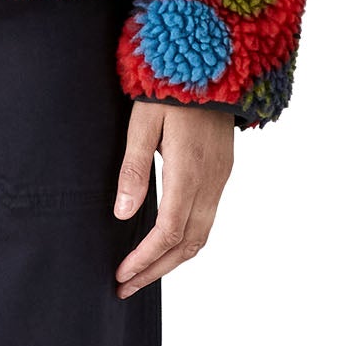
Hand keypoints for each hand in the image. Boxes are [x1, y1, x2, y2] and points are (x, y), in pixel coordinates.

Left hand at [111, 100, 234, 296]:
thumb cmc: (169, 86)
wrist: (210, 60)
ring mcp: (221, 177)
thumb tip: (123, 214)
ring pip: (202, 235)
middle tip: (126, 285)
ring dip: (173, 259)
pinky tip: (167, 241)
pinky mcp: (223, 171)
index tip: (121, 274)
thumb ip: (134, 168)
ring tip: (143, 272)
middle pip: (188, 245)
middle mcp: (210, 181)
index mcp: (189, 171)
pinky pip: (208, 218)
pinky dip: (187, 239)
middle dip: (157, 270)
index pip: (169, 233)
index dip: (145, 259)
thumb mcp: (142, 121)